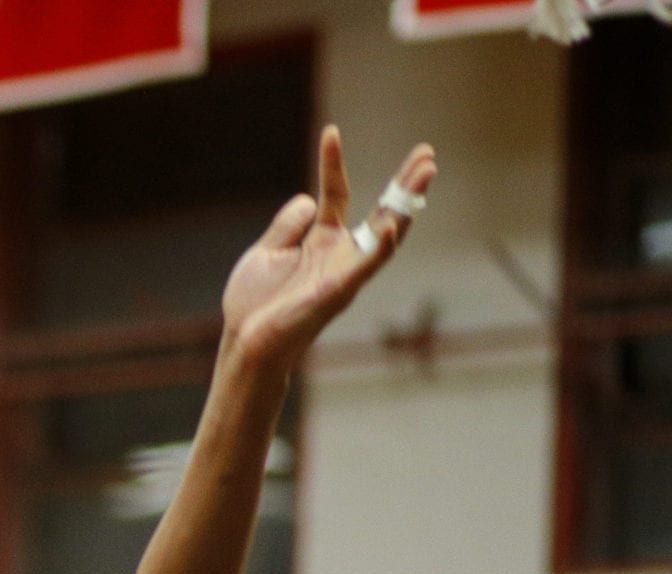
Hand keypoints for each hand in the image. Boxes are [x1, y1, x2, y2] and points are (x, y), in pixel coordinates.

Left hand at [219, 126, 436, 366]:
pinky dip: (381, 246)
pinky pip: (366, 266)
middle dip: (404, 184)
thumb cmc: (255, 304)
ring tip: (425, 173)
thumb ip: (288, 225)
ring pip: (385, 233)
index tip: (331, 132)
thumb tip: (309, 197)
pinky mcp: (338, 291)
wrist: (244, 342)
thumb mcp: (267, 252)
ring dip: (407, 204)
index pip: (336, 194)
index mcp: (321, 242)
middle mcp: (339, 254)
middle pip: (380, 211)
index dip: (333, 163)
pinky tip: (393, 224)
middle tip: (427, 153)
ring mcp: (343, 272)